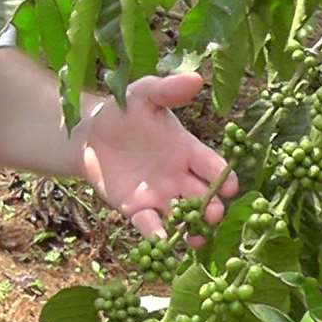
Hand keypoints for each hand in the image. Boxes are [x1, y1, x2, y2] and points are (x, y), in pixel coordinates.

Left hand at [77, 72, 240, 246]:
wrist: (90, 134)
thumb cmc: (124, 111)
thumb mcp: (144, 95)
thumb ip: (167, 90)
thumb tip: (197, 78)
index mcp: (187, 150)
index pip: (212, 166)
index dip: (223, 176)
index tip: (231, 187)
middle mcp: (179, 176)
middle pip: (203, 195)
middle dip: (211, 206)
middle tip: (214, 214)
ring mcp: (160, 195)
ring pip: (182, 217)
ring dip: (191, 229)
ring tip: (196, 239)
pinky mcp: (137, 209)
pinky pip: (150, 226)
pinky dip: (157, 236)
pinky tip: (161, 242)